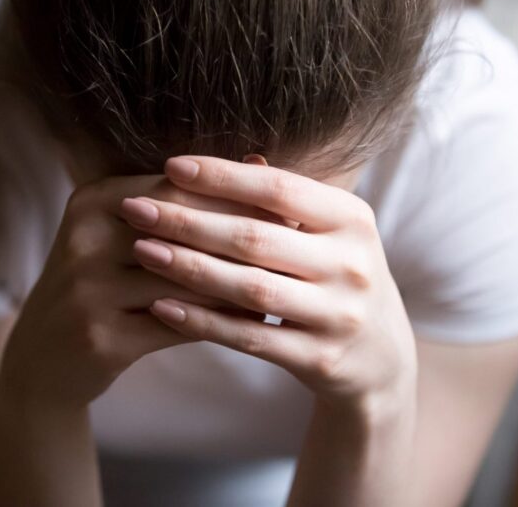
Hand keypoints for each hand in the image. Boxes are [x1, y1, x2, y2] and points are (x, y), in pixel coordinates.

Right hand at [0, 172, 276, 409]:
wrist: (44, 356)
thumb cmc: (104, 283)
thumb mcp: (126, 233)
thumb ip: (184, 202)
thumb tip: (260, 162)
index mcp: (94, 200)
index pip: (178, 188)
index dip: (236, 197)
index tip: (289, 205)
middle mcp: (84, 238)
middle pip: (182, 231)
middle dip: (245, 238)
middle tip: (299, 245)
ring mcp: (88, 289)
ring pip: (186, 280)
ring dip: (241, 284)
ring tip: (289, 283)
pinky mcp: (100, 337)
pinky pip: (180, 324)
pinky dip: (223, 322)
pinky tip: (258, 323)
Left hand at [119, 155, 418, 414]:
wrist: (381, 354)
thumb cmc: (336, 274)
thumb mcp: (328, 230)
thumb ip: (284, 200)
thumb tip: (230, 158)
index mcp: (352, 218)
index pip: (279, 188)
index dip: (223, 176)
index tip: (170, 166)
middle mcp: (350, 264)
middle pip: (256, 237)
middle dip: (188, 220)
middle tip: (136, 209)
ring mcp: (338, 314)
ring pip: (250, 288)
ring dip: (188, 268)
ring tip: (141, 249)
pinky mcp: (320, 358)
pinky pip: (250, 336)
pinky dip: (202, 321)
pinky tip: (161, 305)